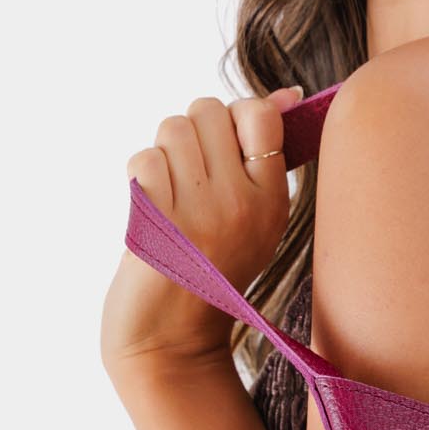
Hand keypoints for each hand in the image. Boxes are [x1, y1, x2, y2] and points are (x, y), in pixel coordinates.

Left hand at [101, 85, 304, 367]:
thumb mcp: (259, 217)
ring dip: (165, 153)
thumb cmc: (214, 270)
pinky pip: (144, 159)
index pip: (260, 114)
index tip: (229, 148)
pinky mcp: (159, 219)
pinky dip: (142, 178)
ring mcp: (201, 212)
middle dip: (194, 132)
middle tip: (194, 175)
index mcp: (274, 201)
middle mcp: (242, 203)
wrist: (174, 334)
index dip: (236, 117)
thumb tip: (286, 94)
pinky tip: (155, 210)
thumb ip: (265, 155)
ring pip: (172, 128)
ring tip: (174, 192)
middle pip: (209, 110)